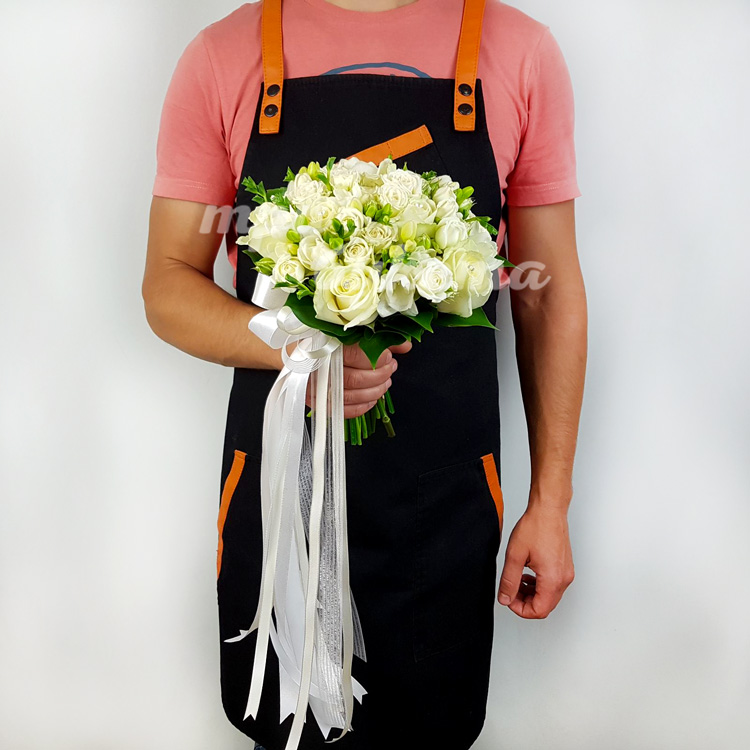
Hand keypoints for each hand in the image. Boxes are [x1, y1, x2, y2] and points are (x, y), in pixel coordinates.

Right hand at [305, 340, 412, 418]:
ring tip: (386, 382)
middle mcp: (317, 370)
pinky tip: (373, 399)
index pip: (356, 354)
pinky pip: (342, 411)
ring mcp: (315, 389)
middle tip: (391, 368)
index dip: (377, 358)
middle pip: (354, 379)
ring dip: (374, 392)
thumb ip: (378, 339)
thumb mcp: (347, 334)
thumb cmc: (320, 341)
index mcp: (323, 346)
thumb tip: (406, 345)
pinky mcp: (316, 403)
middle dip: (380, 376)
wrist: (289, 355)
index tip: (388, 355)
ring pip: (350, 396)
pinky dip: (362, 407)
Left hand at [497, 504, 574, 618]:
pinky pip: (553, 585)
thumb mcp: (515, 555)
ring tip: (516, 580)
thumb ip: (509, 580)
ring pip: (549, 596)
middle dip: (525, 602)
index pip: (538, 611)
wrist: (549, 509)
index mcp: (552, 579)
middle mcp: (564, 579)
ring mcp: (566, 573)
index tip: (508, 598)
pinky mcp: (565, 566)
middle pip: (545, 606)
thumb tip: (505, 599)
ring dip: (531, 594)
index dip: (520, 609)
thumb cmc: (536, 526)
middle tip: (510, 590)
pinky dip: (538, 585)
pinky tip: (526, 574)